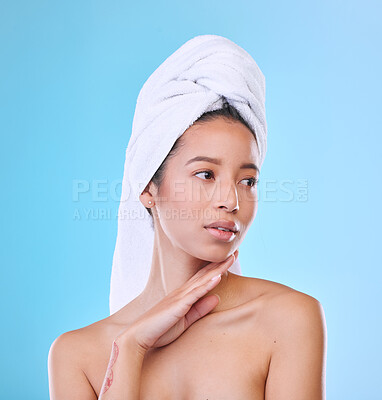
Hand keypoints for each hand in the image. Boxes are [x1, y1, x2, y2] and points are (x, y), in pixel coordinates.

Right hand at [120, 250, 237, 352]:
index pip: (203, 278)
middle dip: (221, 262)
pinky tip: (217, 277)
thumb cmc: (160, 329)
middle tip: (235, 251)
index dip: (217, 268)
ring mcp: (180, 297)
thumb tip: (217, 298)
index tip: (230, 258)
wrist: (138, 336)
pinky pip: (195, 294)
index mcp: (183, 295)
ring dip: (218, 268)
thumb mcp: (185, 320)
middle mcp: (182, 292)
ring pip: (203, 280)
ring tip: (231, 258)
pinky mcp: (178, 306)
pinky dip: (207, 284)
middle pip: (205, 274)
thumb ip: (200, 309)